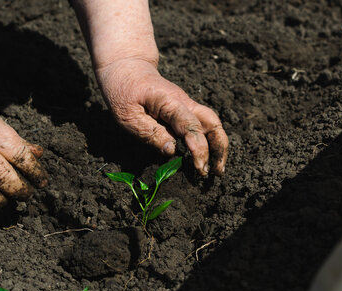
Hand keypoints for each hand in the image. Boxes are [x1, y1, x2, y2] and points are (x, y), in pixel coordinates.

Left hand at [95, 58, 227, 175]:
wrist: (126, 67)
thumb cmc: (123, 91)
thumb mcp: (128, 116)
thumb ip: (150, 133)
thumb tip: (172, 151)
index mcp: (170, 102)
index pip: (191, 127)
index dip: (198, 148)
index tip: (199, 167)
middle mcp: (184, 102)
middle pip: (212, 123)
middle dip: (218, 148)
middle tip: (215, 173)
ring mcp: (186, 105)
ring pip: (211, 123)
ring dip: (218, 145)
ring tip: (216, 170)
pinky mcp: (184, 109)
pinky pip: (202, 124)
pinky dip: (208, 140)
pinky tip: (205, 157)